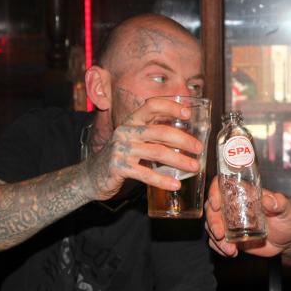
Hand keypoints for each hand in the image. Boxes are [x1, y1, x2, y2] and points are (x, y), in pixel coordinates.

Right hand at [82, 97, 202, 201]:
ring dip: (179, 160)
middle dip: (184, 139)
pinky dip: (163, 180)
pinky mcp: (118, 167)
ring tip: (194, 166)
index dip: (171, 106)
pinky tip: (175, 184)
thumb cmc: (120, 156)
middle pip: (160, 131)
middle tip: (199, 148)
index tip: (188, 113)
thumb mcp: (134, 140)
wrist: (91, 176)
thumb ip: (152, 135)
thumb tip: (185, 136)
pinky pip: (145, 174)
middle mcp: (125, 131)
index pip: (152, 105)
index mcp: (131, 121)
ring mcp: (121, 149)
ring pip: (157, 152)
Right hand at [204, 181, 290, 256]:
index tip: (216, 204)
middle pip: (212, 208)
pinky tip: (230, 253)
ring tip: (230, 250)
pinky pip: (216, 241)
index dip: (214, 192)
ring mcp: (229, 222)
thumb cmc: (287, 219)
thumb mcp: (287, 210)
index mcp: (244, 194)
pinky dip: (218, 248)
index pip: (222, 186)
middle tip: (220, 234)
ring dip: (216, 239)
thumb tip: (267, 199)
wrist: (287, 240)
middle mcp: (233, 206)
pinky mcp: (230, 236)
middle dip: (213, 221)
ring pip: (211, 226)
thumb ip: (279, 203)